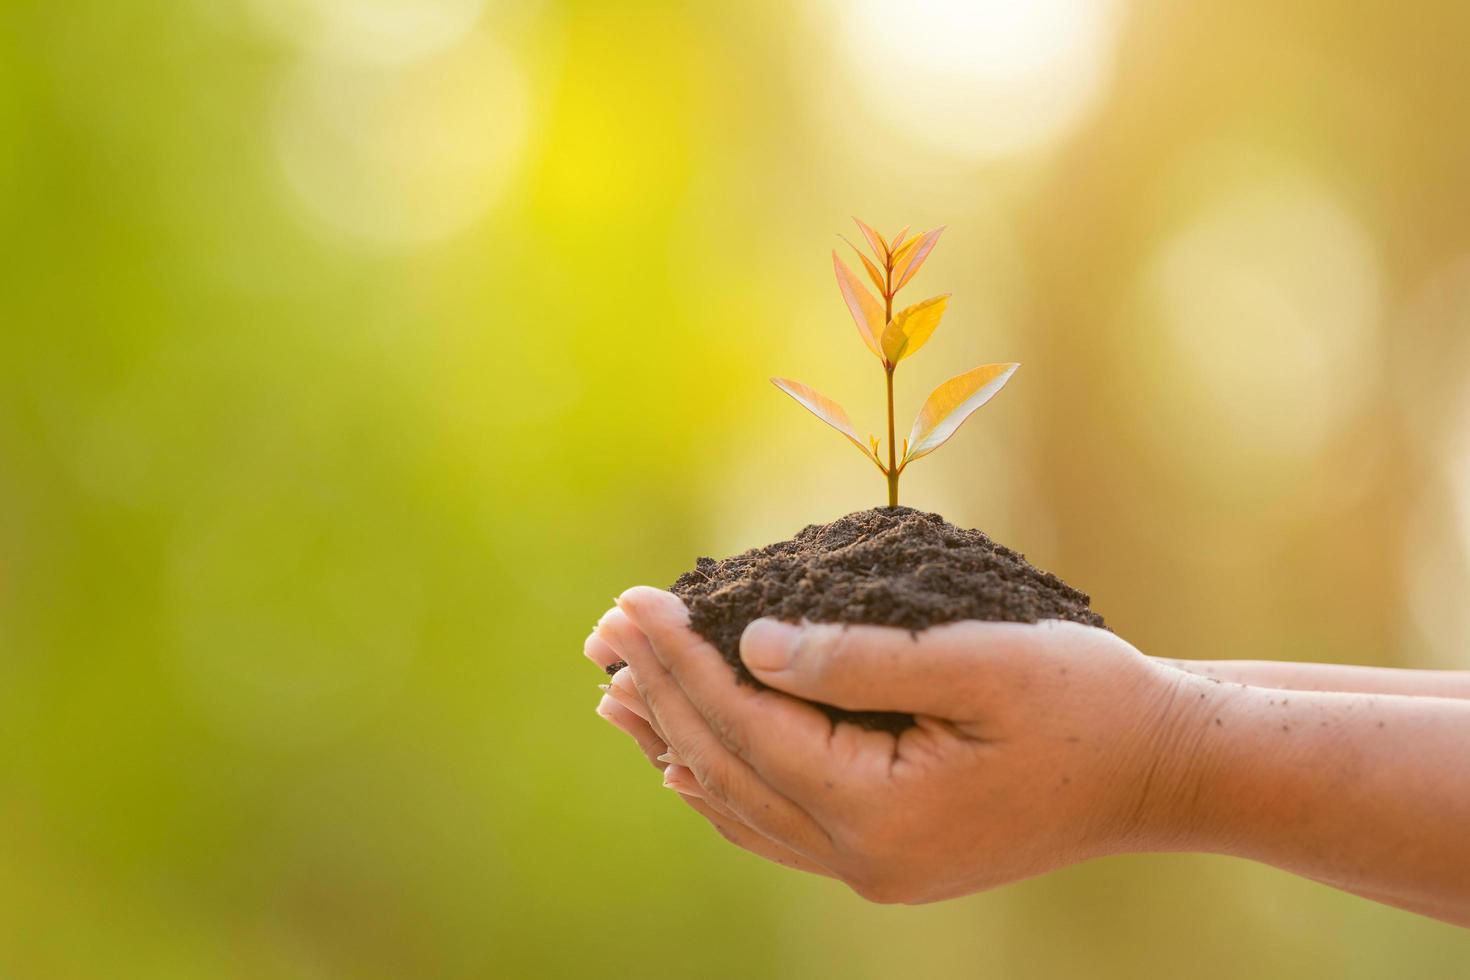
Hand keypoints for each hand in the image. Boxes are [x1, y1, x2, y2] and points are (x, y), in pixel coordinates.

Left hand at [592, 587, 1207, 902]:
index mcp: (883, 812)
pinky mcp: (887, 857)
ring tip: (617, 692)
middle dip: (663, 693)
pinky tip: (687, 760)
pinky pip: (778, 825)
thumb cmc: (1085, 702)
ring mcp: (873, 869)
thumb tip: (753, 647)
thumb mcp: (982, 663)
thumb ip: (861, 659)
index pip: (748, 727)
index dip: (683, 661)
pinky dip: (724, 783)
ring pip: (742, 805)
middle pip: (729, 769)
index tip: (633, 601)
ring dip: (677, 742)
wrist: (1158, 771)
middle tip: (604, 631)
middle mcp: (864, 858)